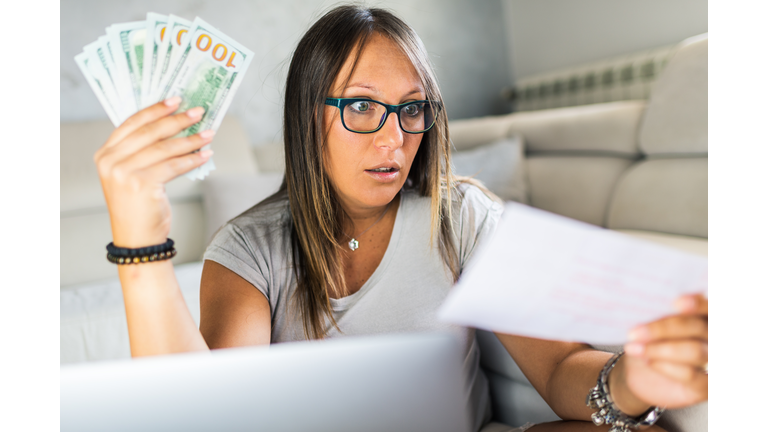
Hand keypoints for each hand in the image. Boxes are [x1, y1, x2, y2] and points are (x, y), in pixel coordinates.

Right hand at [94, 97, 213, 247]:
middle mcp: (110, 161)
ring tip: (208, 133)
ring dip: (190, 139)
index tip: (176, 100)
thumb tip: (174, 125)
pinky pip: (173, 165)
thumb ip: (143, 151)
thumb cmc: (138, 206)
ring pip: (164, 148)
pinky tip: (205, 154)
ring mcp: (124, 173)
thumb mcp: (133, 174)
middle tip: (198, 112)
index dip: (155, 109)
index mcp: (105, 154)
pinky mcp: (141, 184)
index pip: (132, 123)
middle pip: (149, 132)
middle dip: (177, 120)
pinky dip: (192, 159)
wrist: (137, 239)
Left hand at [613, 293, 707, 410]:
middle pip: (700, 328)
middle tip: (634, 332)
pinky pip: (691, 375)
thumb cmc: (649, 338)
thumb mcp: (651, 322)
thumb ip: (661, 312)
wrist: (639, 371)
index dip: (700, 303)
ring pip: (696, 351)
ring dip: (660, 349)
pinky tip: (649, 362)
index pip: (712, 306)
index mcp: (707, 316)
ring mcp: (713, 363)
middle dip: (664, 329)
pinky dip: (667, 367)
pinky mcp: (706, 387)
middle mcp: (716, 338)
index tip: (676, 303)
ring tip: (634, 348)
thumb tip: (654, 303)